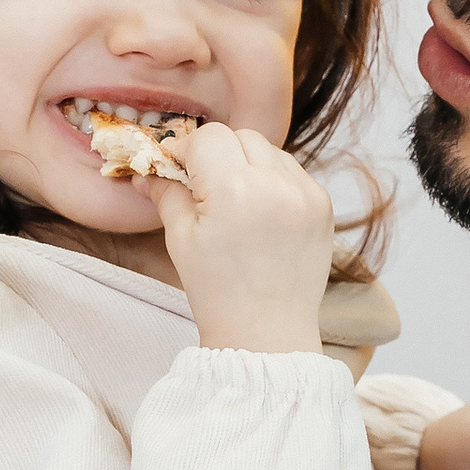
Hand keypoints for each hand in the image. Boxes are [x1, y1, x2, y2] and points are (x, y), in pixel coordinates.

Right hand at [153, 126, 334, 353]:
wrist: (266, 332)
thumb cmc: (217, 291)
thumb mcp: (181, 239)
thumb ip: (166, 194)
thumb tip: (147, 171)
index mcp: (235, 190)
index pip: (209, 137)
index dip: (187, 150)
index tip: (177, 169)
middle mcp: (276, 184)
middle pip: (241, 136)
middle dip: (218, 153)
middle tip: (204, 185)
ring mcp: (306, 194)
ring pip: (270, 150)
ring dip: (248, 163)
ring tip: (235, 201)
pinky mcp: (323, 206)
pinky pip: (293, 173)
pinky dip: (274, 181)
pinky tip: (260, 212)